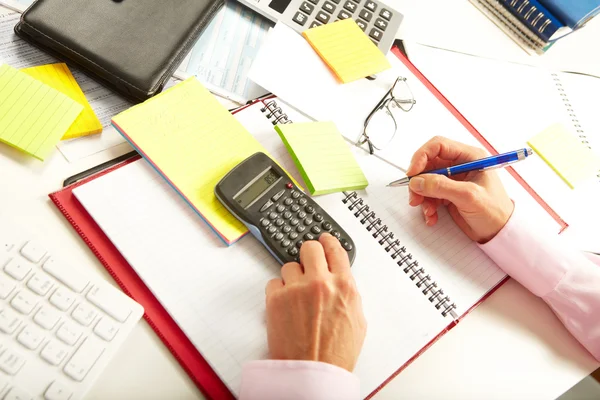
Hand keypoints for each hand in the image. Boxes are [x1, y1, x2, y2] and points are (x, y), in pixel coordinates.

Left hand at [265, 233, 365, 371]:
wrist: (314, 372)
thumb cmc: (336, 353)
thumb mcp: (358, 320)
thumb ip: (349, 294)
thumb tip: (341, 282)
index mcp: (344, 285)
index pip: (335, 249)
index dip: (329, 242)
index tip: (324, 240)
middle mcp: (320, 282)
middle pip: (310, 247)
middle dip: (309, 253)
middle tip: (308, 261)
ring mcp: (296, 289)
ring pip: (289, 265)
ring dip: (293, 277)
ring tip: (297, 295)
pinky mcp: (276, 299)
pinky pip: (274, 282)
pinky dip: (278, 291)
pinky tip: (285, 304)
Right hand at [406, 136, 513, 243]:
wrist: (499, 233)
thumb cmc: (495, 212)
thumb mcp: (468, 196)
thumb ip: (441, 186)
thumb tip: (417, 181)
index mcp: (470, 157)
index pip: (438, 146)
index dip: (421, 157)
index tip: (412, 174)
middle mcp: (460, 165)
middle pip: (428, 164)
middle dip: (419, 181)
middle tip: (415, 196)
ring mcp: (453, 180)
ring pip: (425, 181)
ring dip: (421, 196)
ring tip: (427, 210)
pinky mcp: (448, 193)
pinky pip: (428, 195)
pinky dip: (426, 205)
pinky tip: (432, 216)